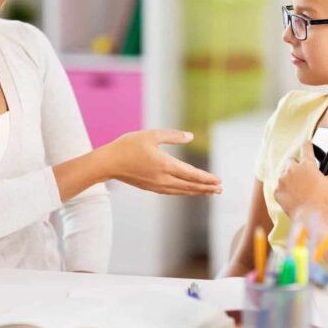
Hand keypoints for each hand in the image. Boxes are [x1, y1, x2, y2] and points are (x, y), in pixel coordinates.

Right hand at [101, 129, 222, 194]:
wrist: (108, 163)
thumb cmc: (128, 146)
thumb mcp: (151, 135)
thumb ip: (172, 136)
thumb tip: (190, 136)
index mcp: (165, 165)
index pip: (192, 174)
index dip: (207, 178)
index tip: (219, 181)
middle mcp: (163, 178)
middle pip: (190, 186)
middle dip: (206, 188)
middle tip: (220, 190)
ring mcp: (156, 185)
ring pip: (181, 191)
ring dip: (196, 192)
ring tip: (208, 192)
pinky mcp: (150, 187)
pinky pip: (172, 192)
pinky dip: (183, 192)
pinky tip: (187, 191)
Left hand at [273, 141, 327, 216]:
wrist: (310, 216)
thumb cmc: (324, 199)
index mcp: (307, 164)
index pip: (306, 147)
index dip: (307, 145)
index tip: (307, 144)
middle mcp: (292, 169)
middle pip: (291, 160)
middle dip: (296, 165)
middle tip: (303, 176)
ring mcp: (282, 179)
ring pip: (283, 173)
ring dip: (288, 177)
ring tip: (298, 188)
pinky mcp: (277, 190)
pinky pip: (279, 187)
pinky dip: (284, 190)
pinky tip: (292, 196)